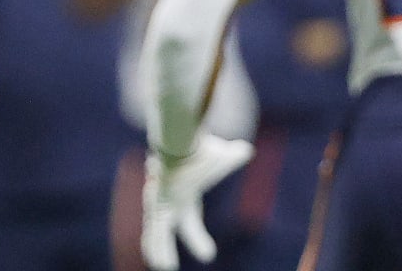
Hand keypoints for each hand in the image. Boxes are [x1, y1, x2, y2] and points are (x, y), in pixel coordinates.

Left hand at [142, 133, 254, 269]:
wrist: (184, 143)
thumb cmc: (203, 152)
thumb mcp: (225, 157)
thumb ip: (235, 156)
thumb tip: (246, 150)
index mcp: (185, 195)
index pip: (191, 223)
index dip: (197, 239)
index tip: (209, 256)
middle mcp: (169, 202)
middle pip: (168, 232)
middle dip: (168, 248)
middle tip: (170, 268)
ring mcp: (159, 205)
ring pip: (155, 235)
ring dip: (158, 252)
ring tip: (164, 268)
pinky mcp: (156, 206)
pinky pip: (154, 232)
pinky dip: (156, 247)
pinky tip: (158, 262)